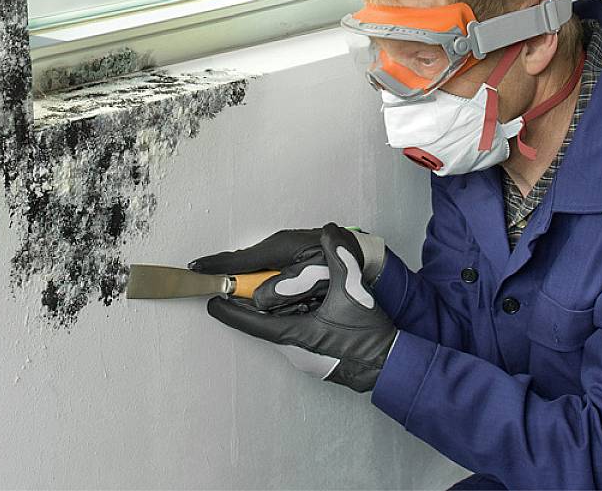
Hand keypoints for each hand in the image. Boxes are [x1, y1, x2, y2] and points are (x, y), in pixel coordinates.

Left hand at [206, 223, 396, 392]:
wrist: (389, 367)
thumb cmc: (368, 339)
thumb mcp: (353, 293)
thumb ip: (340, 260)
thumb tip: (330, 233)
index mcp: (296, 334)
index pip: (254, 323)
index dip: (231, 312)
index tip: (213, 303)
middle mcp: (295, 349)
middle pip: (266, 322)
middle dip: (256, 304)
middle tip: (247, 285)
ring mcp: (304, 356)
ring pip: (281, 327)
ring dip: (278, 311)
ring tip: (276, 292)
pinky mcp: (315, 356)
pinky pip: (295, 333)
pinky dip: (293, 317)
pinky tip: (306, 306)